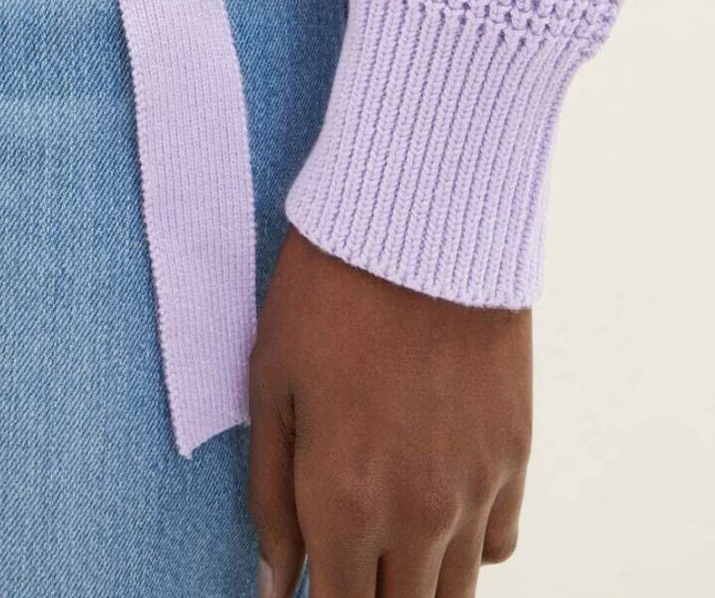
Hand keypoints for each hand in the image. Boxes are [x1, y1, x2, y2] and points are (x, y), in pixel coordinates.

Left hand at [249, 229, 530, 597]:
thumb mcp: (271, 386)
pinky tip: (437, 509)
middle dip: (368, 596)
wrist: (419, 224)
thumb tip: (274, 581)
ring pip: (455, 591)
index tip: (309, 586)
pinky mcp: (514, 456)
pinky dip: (470, 544)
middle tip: (346, 559)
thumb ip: (271, 496)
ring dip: (417, 580)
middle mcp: (417, 514)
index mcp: (344, 501)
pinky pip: (499, 542)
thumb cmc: (328, 293)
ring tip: (386, 546)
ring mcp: (474, 489)